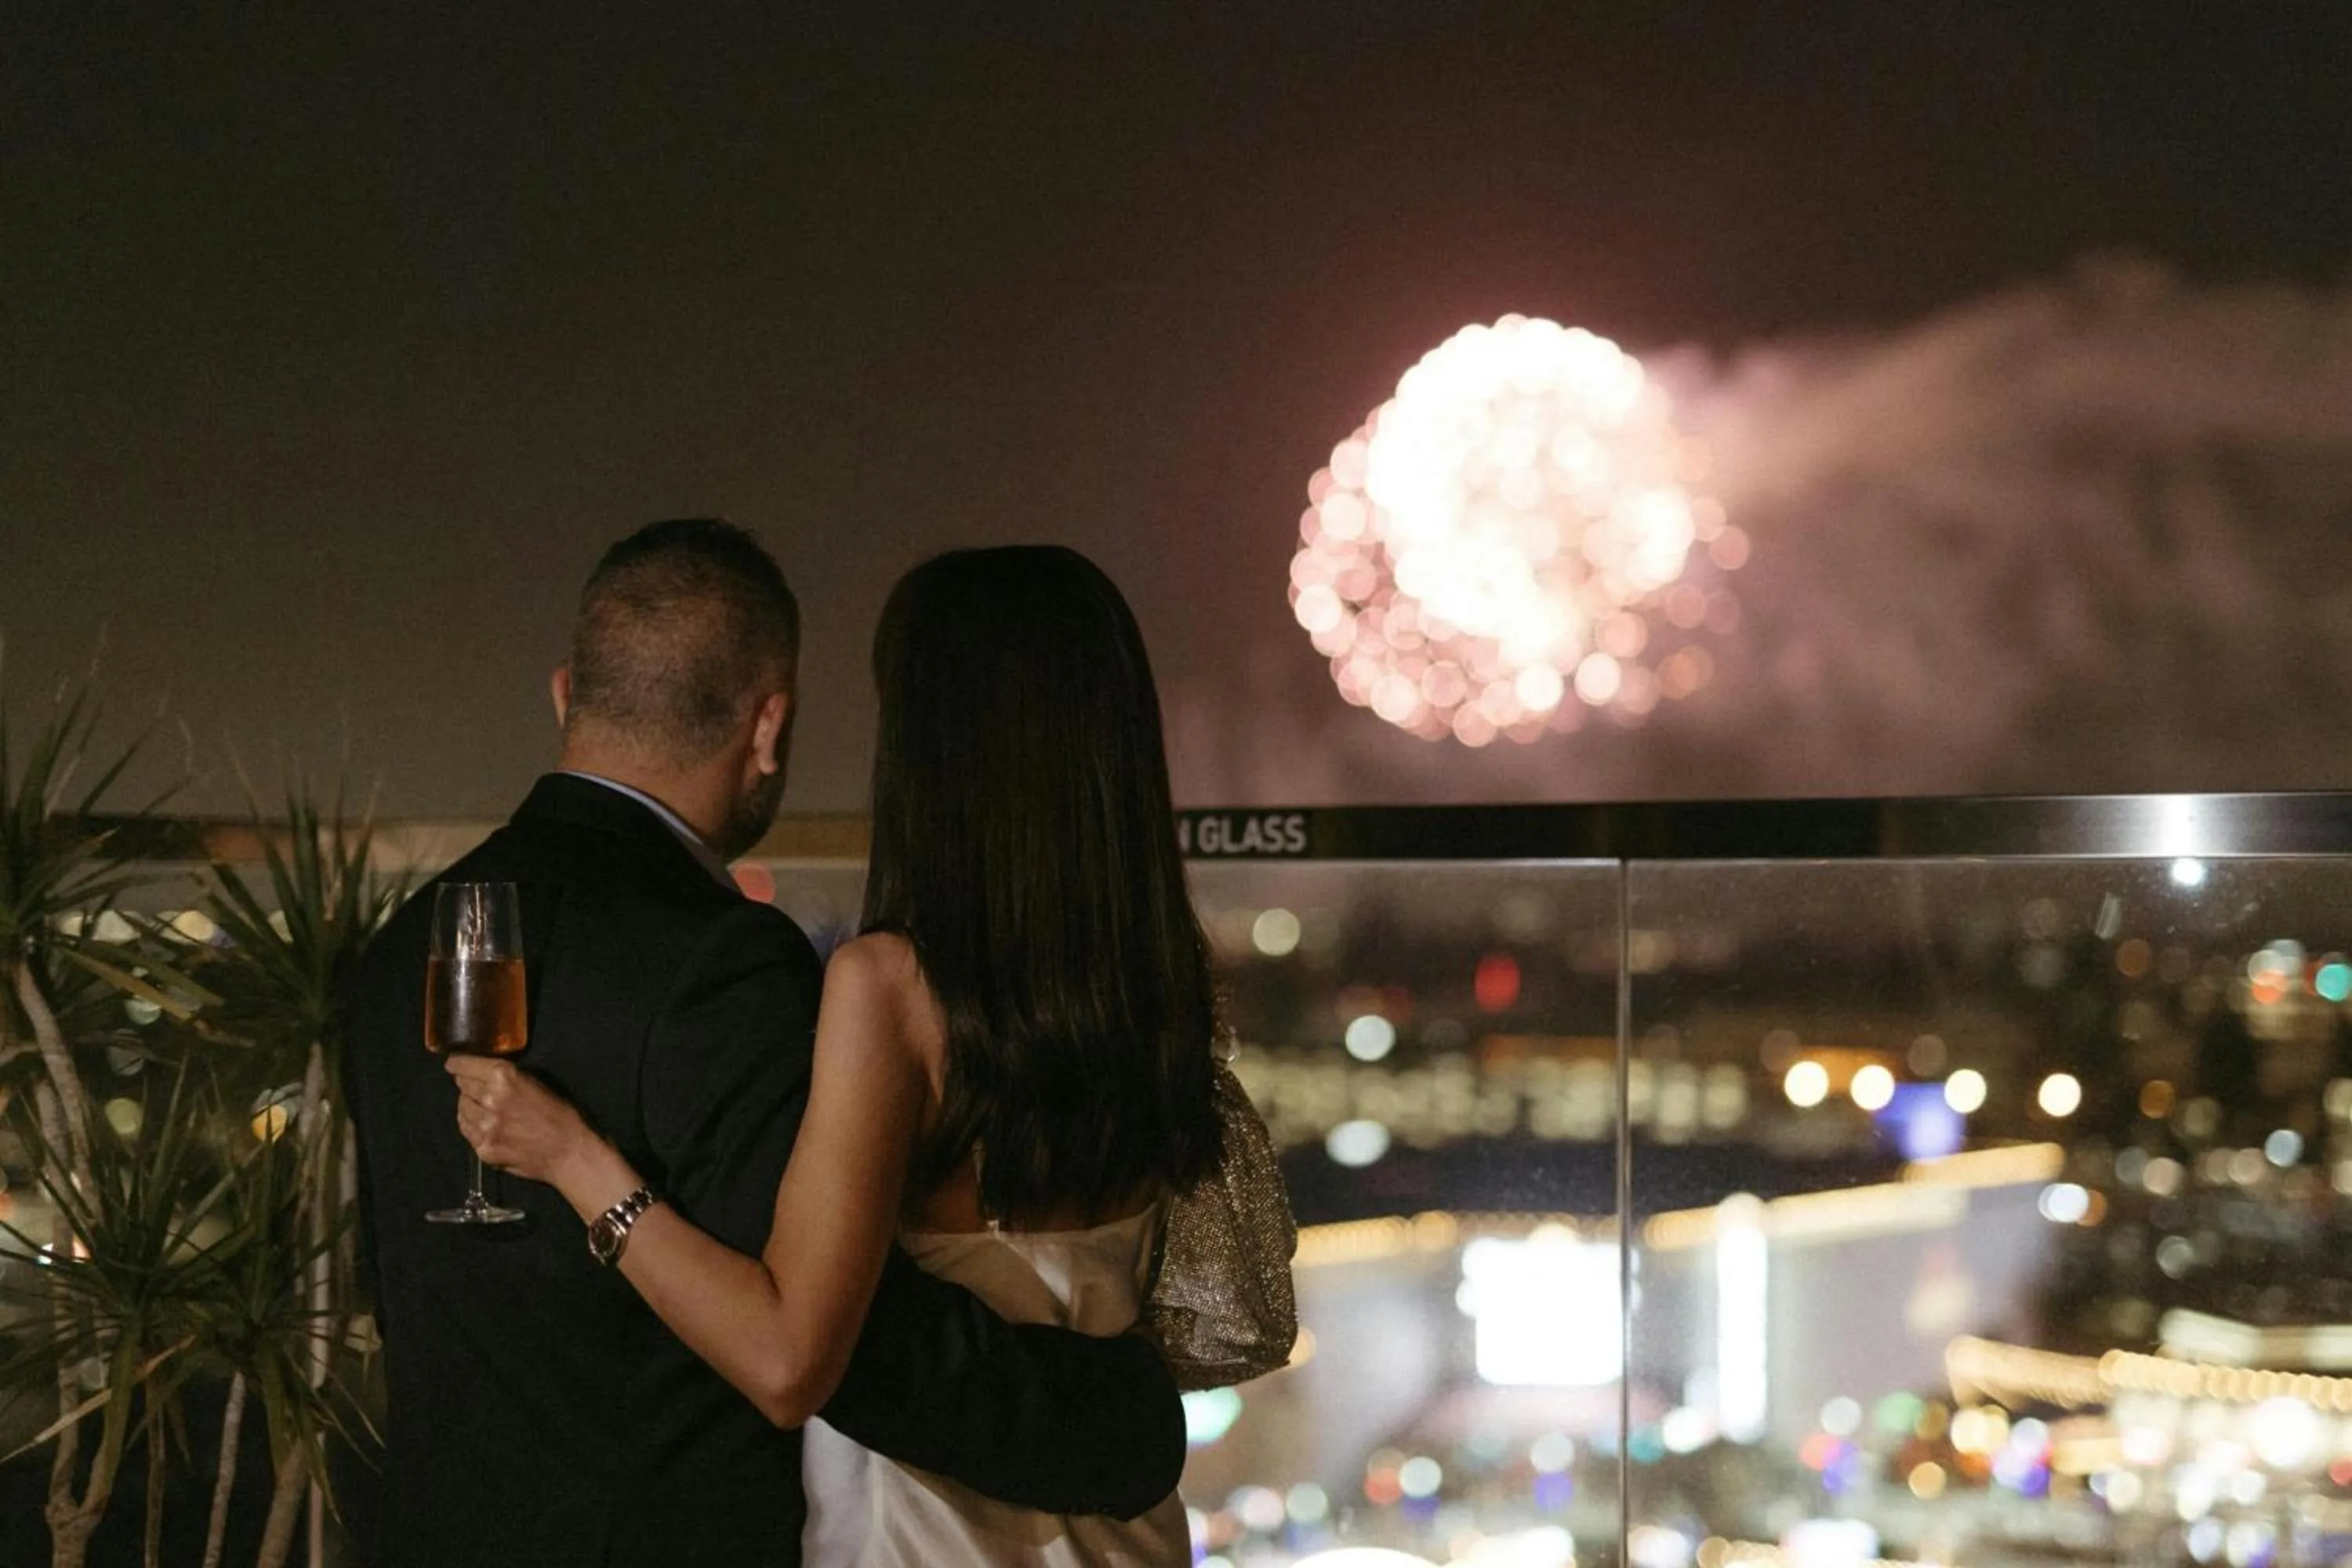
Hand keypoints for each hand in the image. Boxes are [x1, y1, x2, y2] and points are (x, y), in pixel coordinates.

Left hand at [446, 1055, 594, 1185]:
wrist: (568, 1152)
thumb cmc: (559, 1114)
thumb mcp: (535, 1082)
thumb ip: (505, 1077)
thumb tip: (482, 1074)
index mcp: (504, 1077)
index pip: (464, 1065)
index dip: (457, 1064)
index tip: (453, 1064)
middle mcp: (490, 1099)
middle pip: (462, 1086)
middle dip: (467, 1084)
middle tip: (476, 1087)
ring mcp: (484, 1126)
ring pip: (462, 1108)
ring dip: (469, 1105)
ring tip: (483, 1109)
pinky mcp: (483, 1148)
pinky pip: (466, 1130)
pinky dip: (472, 1125)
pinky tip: (484, 1125)